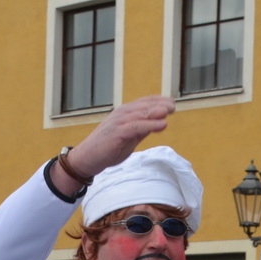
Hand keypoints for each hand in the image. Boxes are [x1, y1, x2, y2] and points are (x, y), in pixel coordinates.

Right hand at [57, 95, 175, 185]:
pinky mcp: (117, 133)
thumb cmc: (108, 148)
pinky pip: (137, 127)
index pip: (143, 103)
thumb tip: (158, 122)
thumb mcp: (129, 137)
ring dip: (156, 111)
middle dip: (159, 104)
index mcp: (124, 114)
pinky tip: (163, 125)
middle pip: (143, 106)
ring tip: (170, 110)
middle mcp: (121, 114)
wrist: (88, 158)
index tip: (171, 102)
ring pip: (141, 114)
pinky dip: (150, 125)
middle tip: (173, 105)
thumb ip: (142, 129)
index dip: (157, 101)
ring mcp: (118, 123)